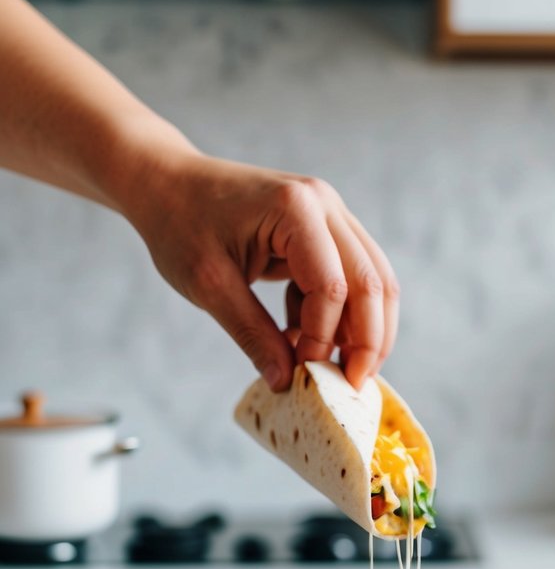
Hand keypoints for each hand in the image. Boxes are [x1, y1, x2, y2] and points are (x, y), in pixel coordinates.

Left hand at [128, 150, 398, 390]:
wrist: (166, 182)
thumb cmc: (179, 224)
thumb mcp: (208, 285)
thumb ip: (252, 334)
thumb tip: (285, 381)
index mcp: (295, 210)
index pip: (333, 287)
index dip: (323, 338)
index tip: (302, 373)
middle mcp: (325, 205)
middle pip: (372, 282)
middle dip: (369, 341)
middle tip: (351, 386)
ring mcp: (330, 213)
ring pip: (373, 280)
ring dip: (363, 330)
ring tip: (335, 368)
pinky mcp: (324, 228)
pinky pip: (350, 277)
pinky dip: (336, 314)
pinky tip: (299, 335)